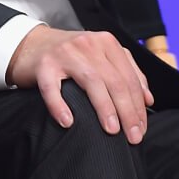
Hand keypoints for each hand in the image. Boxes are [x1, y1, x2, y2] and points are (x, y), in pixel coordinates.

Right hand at [7, 26, 152, 144]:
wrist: (30, 43)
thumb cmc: (69, 54)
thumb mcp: (101, 56)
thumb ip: (126, 71)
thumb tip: (148, 98)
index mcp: (106, 42)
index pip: (128, 77)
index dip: (138, 105)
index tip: (142, 127)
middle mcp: (88, 44)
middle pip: (115, 81)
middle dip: (128, 112)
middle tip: (133, 135)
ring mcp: (65, 53)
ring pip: (92, 82)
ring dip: (104, 109)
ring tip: (111, 130)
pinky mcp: (44, 65)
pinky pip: (52, 88)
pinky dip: (59, 106)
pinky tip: (67, 121)